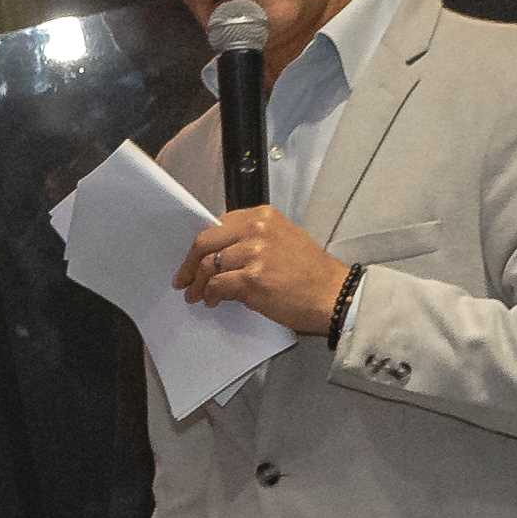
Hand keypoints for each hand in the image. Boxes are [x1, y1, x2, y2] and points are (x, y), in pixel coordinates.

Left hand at [175, 204, 347, 336]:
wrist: (334, 295)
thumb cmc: (310, 273)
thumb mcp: (282, 240)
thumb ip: (250, 239)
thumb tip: (218, 254)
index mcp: (263, 216)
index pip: (218, 224)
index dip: (201, 245)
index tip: (193, 259)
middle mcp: (257, 229)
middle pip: (205, 241)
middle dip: (189, 263)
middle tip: (183, 280)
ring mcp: (254, 252)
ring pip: (209, 265)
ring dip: (198, 284)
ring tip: (197, 296)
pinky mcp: (253, 278)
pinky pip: (217, 285)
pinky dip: (210, 295)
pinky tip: (212, 301)